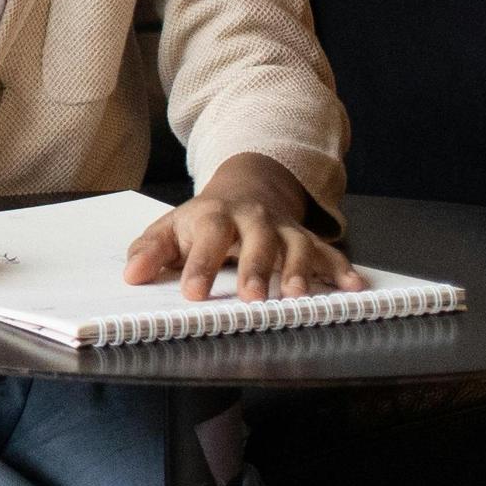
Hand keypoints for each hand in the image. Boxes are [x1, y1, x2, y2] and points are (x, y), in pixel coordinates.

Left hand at [121, 155, 362, 300]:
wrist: (247, 187)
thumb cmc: (204, 219)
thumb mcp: (171, 228)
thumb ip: (150, 251)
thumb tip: (131, 276)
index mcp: (214, 216)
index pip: (205, 240)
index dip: (198, 266)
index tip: (192, 294)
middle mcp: (253, 219)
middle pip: (256, 242)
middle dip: (255, 270)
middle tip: (252, 298)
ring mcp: (283, 228)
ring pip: (294, 247)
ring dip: (298, 271)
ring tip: (296, 297)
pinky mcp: (306, 239)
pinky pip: (328, 253)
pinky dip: (342, 269)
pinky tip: (354, 287)